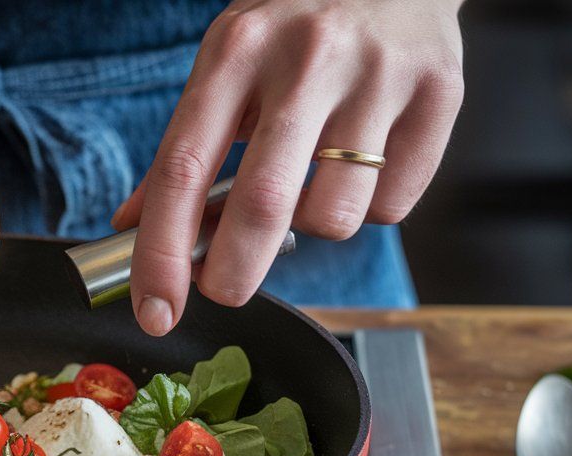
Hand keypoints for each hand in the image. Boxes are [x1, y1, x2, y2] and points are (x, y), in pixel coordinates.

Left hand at [113, 0, 463, 334]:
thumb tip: (132, 228)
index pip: (182, 169)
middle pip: (263, 205)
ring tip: (315, 181)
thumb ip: (184, 150)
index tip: (155, 310)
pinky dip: (370, 207)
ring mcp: (379, 76)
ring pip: (335, 217)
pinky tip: (366, 162)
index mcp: (236, 52)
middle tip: (224, 290)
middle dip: (233, 273)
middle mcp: (307, 59)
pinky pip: (392, 206)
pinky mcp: (440, 93)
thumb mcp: (226, 66)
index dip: (161, 254)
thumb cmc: (295, 27)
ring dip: (314, 227)